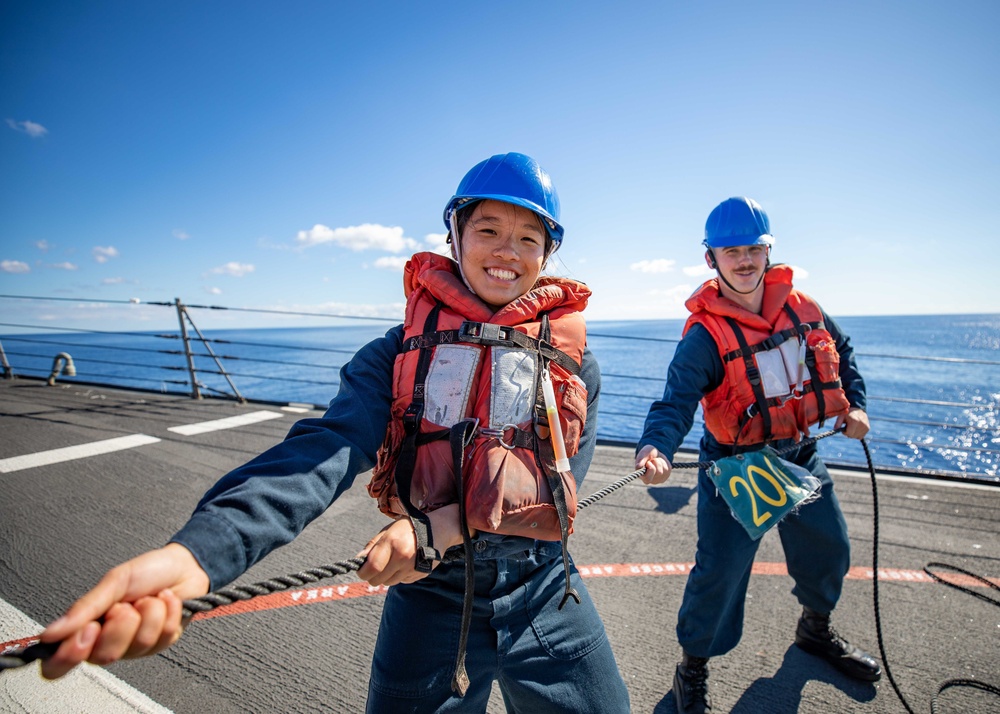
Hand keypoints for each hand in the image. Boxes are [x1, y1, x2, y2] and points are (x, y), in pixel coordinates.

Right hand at [39, 543, 209, 679]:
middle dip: (120, 625)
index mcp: (85, 629)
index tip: (89, 629)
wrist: (184, 565)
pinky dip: (168, 612)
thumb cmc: (146, 571)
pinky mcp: (161, 644)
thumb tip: (49, 635)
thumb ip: (84, 609)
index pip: (59, 664)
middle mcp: (106, 643)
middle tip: (126, 605)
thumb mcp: (114, 583)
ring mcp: (135, 646)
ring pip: (138, 645)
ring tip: (149, 599)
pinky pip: (163, 637)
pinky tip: (166, 601)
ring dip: (149, 613)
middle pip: (104, 656)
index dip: (70, 655)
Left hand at [357, 503, 470, 586]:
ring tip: (393, 562)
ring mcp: (411, 567)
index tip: (361, 570)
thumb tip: (359, 560)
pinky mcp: (419, 574)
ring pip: (389, 583)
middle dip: (373, 576)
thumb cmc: (409, 528)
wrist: (438, 530)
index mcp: (392, 543)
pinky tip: (405, 564)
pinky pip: (401, 581)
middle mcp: (402, 557)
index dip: (362, 572)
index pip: (371, 568)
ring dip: (386, 576)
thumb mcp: (388, 530)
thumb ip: (373, 545)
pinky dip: (399, 576)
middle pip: (377, 580)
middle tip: (375, 568)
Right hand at [635, 444, 671, 484]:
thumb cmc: (647, 454)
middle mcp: (650, 480)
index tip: (648, 462)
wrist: (654, 453)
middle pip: (659, 472)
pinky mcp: (665, 476)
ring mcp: (658, 479)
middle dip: (657, 462)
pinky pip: (668, 468)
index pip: (648, 478)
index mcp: (642, 476)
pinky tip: (660, 463)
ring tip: (656, 460)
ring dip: (660, 461)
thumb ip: (641, 458)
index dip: (650, 469)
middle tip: (652, 459)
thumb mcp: (644, 452)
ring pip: (664, 470)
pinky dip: (665, 463)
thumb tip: (638, 466)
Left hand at [835, 407, 869, 439]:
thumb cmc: (848, 413)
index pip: (849, 433)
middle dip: (848, 433)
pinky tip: (856, 428)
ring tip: (852, 427)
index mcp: (855, 421)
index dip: (844, 432)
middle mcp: (862, 424)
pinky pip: (860, 436)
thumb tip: (835, 429)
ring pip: (856, 437)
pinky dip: (857, 434)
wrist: (858, 409)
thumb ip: (838, 423)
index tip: (844, 428)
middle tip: (847, 427)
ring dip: (853, 434)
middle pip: (852, 436)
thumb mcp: (841, 416)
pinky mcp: (867, 428)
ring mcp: (865, 426)